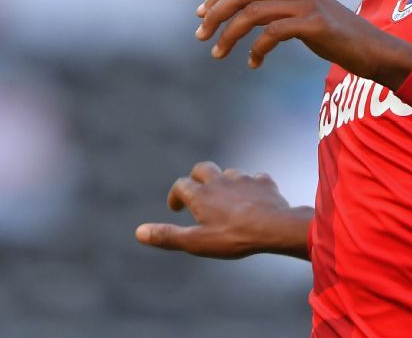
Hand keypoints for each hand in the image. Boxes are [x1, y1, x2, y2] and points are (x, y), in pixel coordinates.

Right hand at [135, 161, 311, 259]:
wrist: (273, 227)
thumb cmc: (232, 237)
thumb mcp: (196, 243)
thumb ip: (167, 236)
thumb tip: (139, 232)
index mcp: (200, 194)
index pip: (181, 185)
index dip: (176, 195)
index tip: (176, 208)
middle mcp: (220, 180)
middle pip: (203, 168)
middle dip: (197, 178)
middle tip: (198, 193)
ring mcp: (243, 179)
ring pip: (229, 173)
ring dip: (225, 182)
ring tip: (227, 199)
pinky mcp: (264, 182)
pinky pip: (256, 178)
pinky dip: (252, 186)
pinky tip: (255, 198)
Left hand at [195, 0, 411, 89]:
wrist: (373, 49)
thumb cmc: (335, 32)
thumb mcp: (300, 8)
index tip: (200, 15)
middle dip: (216, 14)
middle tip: (201, 36)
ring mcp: (307, 4)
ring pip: (253, 14)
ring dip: (229, 35)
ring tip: (218, 54)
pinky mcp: (315, 24)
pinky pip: (273, 33)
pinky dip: (257, 49)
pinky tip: (254, 63)